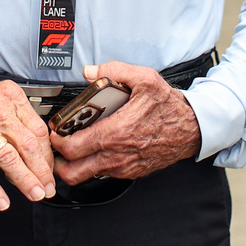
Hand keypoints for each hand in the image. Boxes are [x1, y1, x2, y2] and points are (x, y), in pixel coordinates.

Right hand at [0, 75, 55, 210]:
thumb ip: (18, 113)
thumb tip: (37, 140)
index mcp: (11, 97)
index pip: (38, 129)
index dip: (47, 153)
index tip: (48, 167)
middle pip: (28, 146)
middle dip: (42, 171)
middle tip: (48, 186)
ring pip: (10, 159)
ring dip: (25, 181)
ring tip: (34, 194)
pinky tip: (2, 201)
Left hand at [50, 61, 201, 185]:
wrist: (192, 127)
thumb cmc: (168, 105)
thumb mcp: (144, 78)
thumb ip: (114, 70)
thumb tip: (90, 71)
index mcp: (117, 132)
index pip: (74, 148)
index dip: (57, 142)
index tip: (53, 132)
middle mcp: (118, 154)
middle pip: (74, 172)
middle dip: (58, 162)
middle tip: (55, 146)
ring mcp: (124, 166)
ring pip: (88, 176)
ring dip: (75, 164)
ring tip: (72, 145)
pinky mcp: (131, 172)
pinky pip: (104, 173)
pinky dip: (93, 164)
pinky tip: (95, 146)